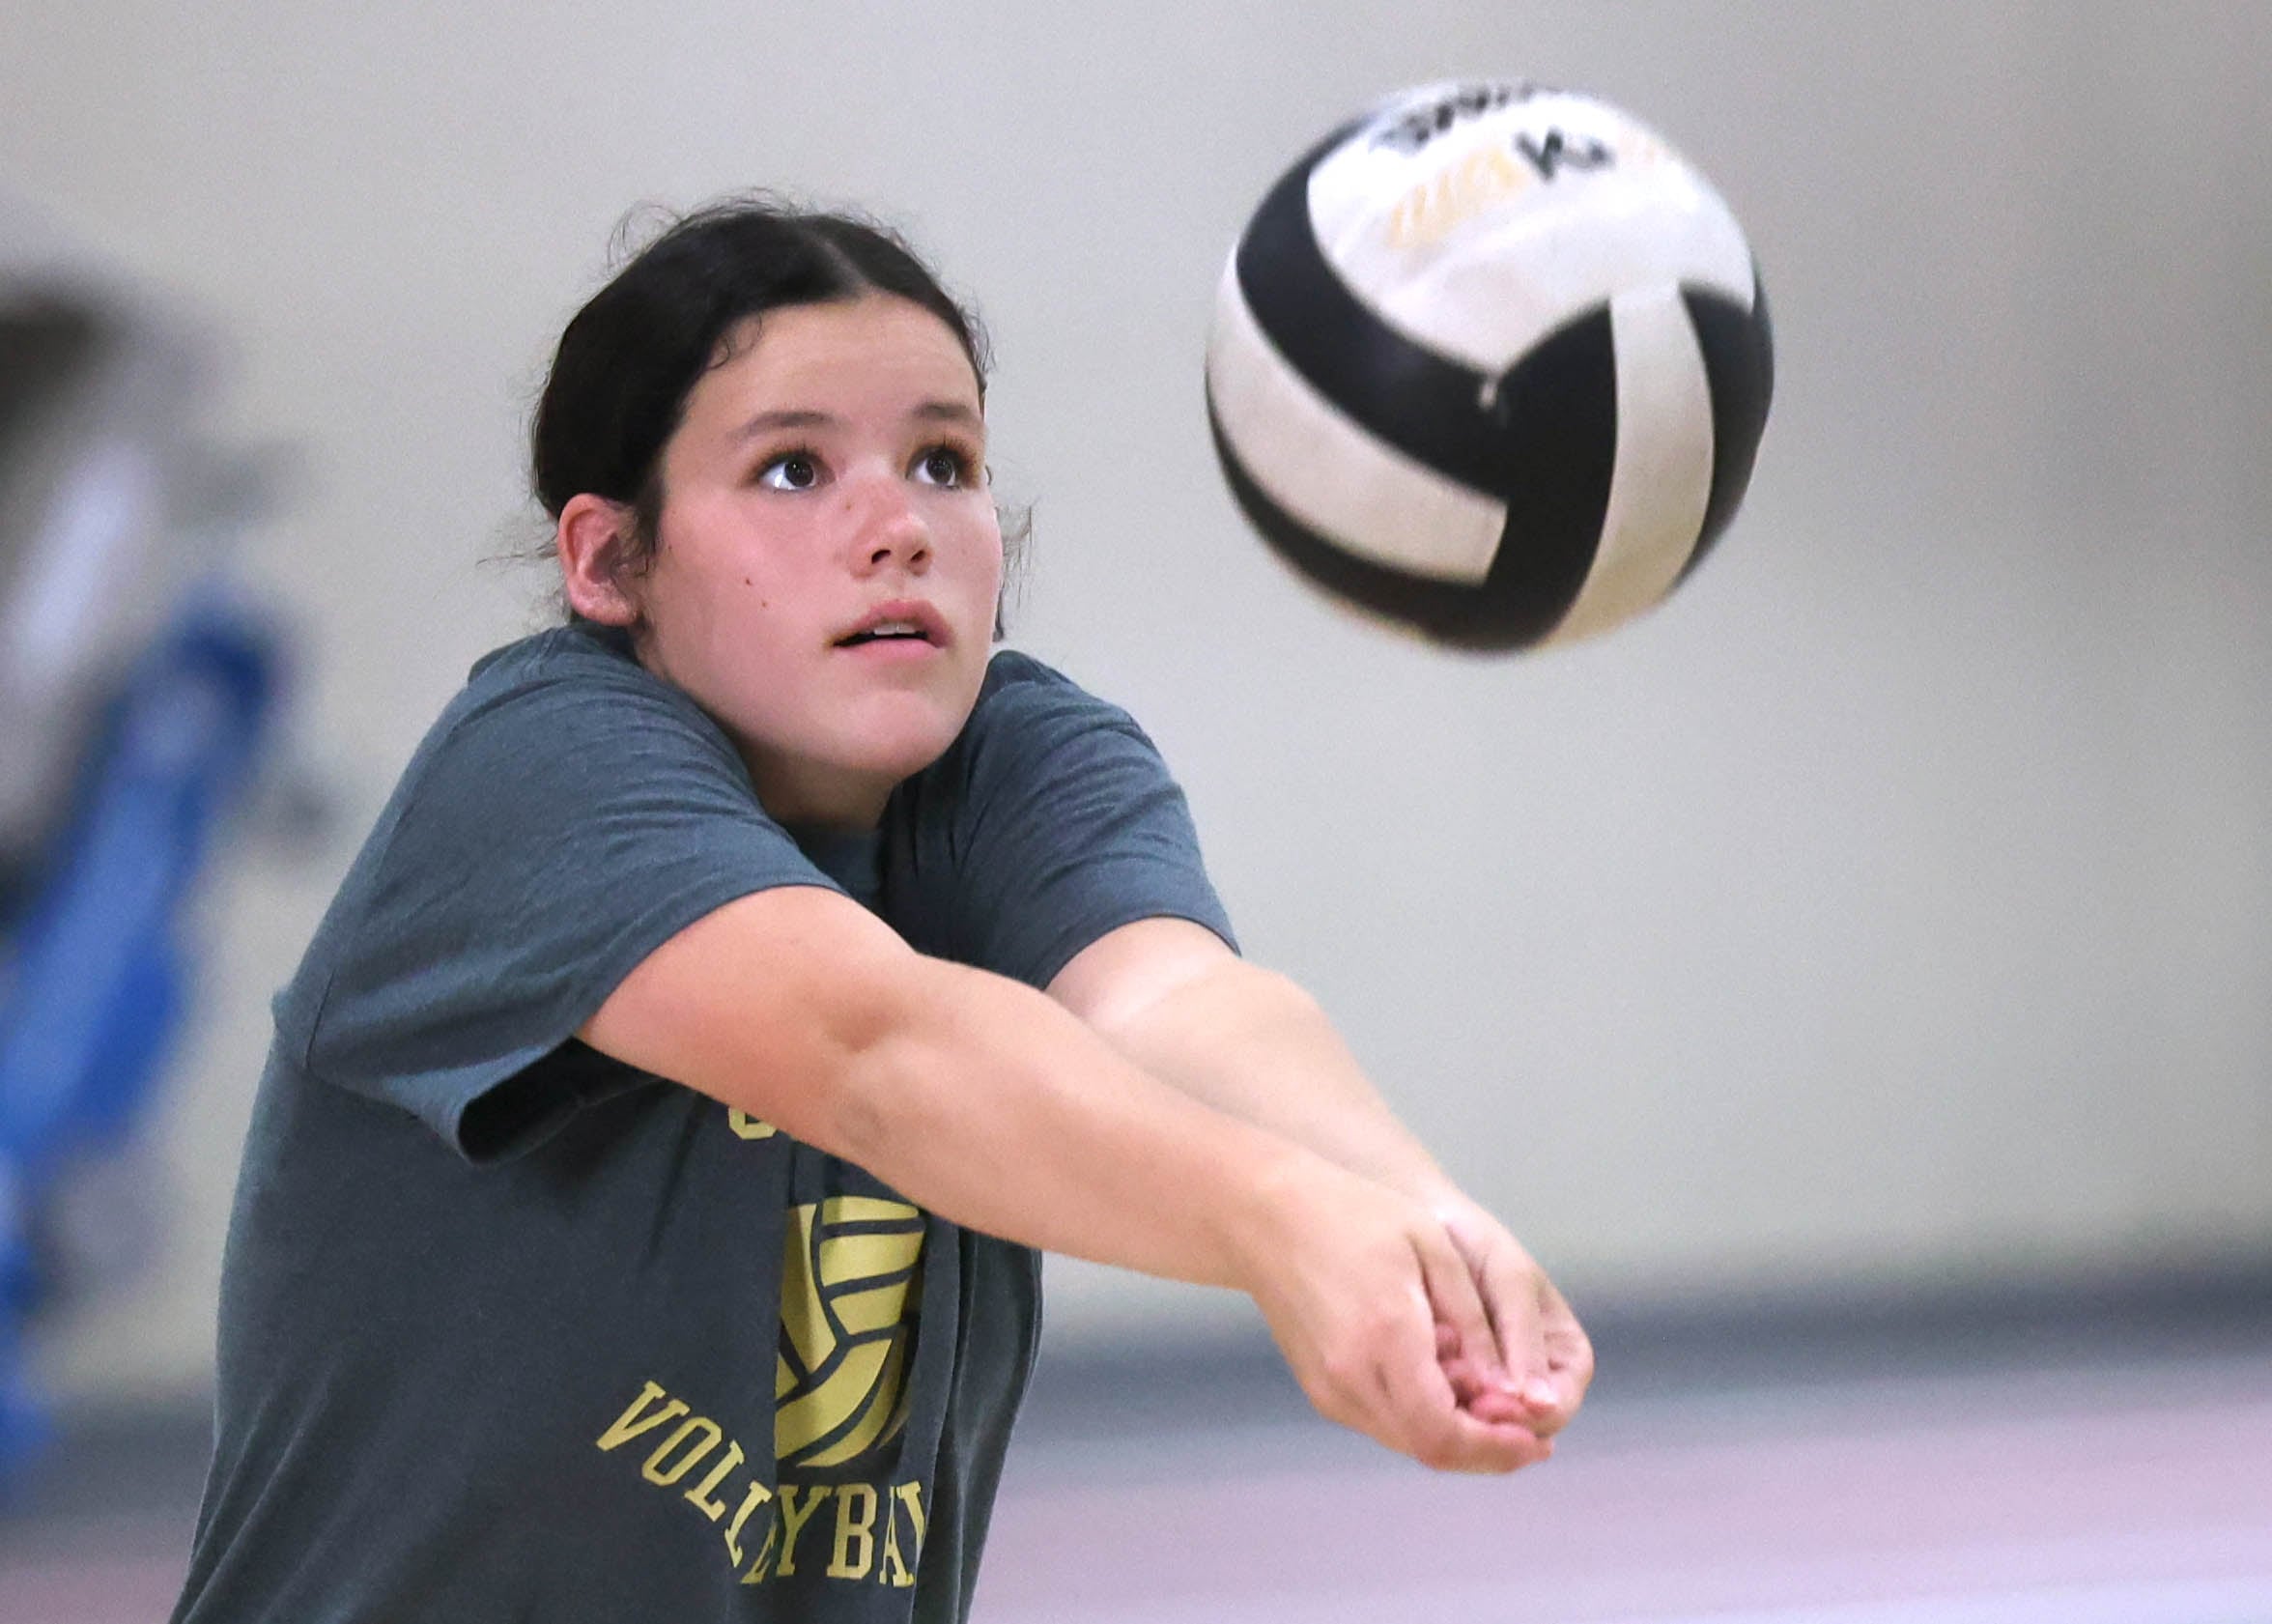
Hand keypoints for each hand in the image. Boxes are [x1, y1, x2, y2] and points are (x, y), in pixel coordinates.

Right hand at [1234, 1155, 1555, 1473]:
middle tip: (1530, 1435)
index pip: (1446, 1430)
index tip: (1538, 1441)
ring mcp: (1329, 1387)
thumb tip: (1511, 1394)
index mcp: (1386, 1336)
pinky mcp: (1319, 1388)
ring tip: (1494, 1405)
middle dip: (1487, 1451)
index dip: (1497, 1447)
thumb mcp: (1433, 1250)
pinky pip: (1383, 1422)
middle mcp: (1351, 1375)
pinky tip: (1448, 1390)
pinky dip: (1424, 1420)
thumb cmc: (1356, 1215)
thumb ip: (1475, 1327)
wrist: (1265, 1215)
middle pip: (1431, 1449)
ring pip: (1407, 1442)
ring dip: (1457, 1436)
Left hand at [1428, 1193, 1593, 1440]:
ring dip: (1452, 1409)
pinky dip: (1427, 1396)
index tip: (1487, 1406)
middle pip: (1515, 1430)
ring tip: (1426, 1369)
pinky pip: (1441, 1410)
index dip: (1527, 1419)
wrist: (1419, 1226)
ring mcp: (1486, 1388)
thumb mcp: (1510, 1282)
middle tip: (1448, 1392)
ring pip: (1476, 1427)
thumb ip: (1525, 1342)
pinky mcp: (1444, 1388)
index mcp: (1562, 1359)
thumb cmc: (1474, 1244)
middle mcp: (1529, 1382)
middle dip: (1483, 1419)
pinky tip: (1408, 1368)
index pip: (1556, 1409)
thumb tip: (1541, 1408)